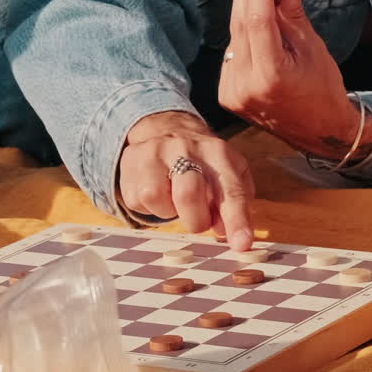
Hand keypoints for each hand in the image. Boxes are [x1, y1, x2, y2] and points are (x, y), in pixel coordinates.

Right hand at [118, 111, 253, 249]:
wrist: (166, 128)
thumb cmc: (204, 163)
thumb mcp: (229, 173)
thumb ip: (236, 202)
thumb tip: (225, 231)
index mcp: (217, 152)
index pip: (230, 190)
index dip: (236, 219)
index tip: (241, 244)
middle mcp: (185, 148)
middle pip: (188, 194)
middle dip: (196, 220)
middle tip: (200, 221)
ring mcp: (154, 152)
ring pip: (157, 199)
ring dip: (169, 211)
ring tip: (175, 199)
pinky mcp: (131, 161)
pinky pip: (137, 201)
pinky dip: (150, 207)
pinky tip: (158, 191)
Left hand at [218, 0, 371, 158]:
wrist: (318, 133)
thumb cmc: (323, 88)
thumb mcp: (314, 48)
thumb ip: (294, 14)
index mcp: (271, 76)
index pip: (258, 21)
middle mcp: (245, 85)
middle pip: (240, 25)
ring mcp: (232, 91)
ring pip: (234, 37)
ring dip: (247, 10)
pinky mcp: (226, 94)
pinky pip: (233, 51)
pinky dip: (243, 33)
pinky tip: (258, 22)